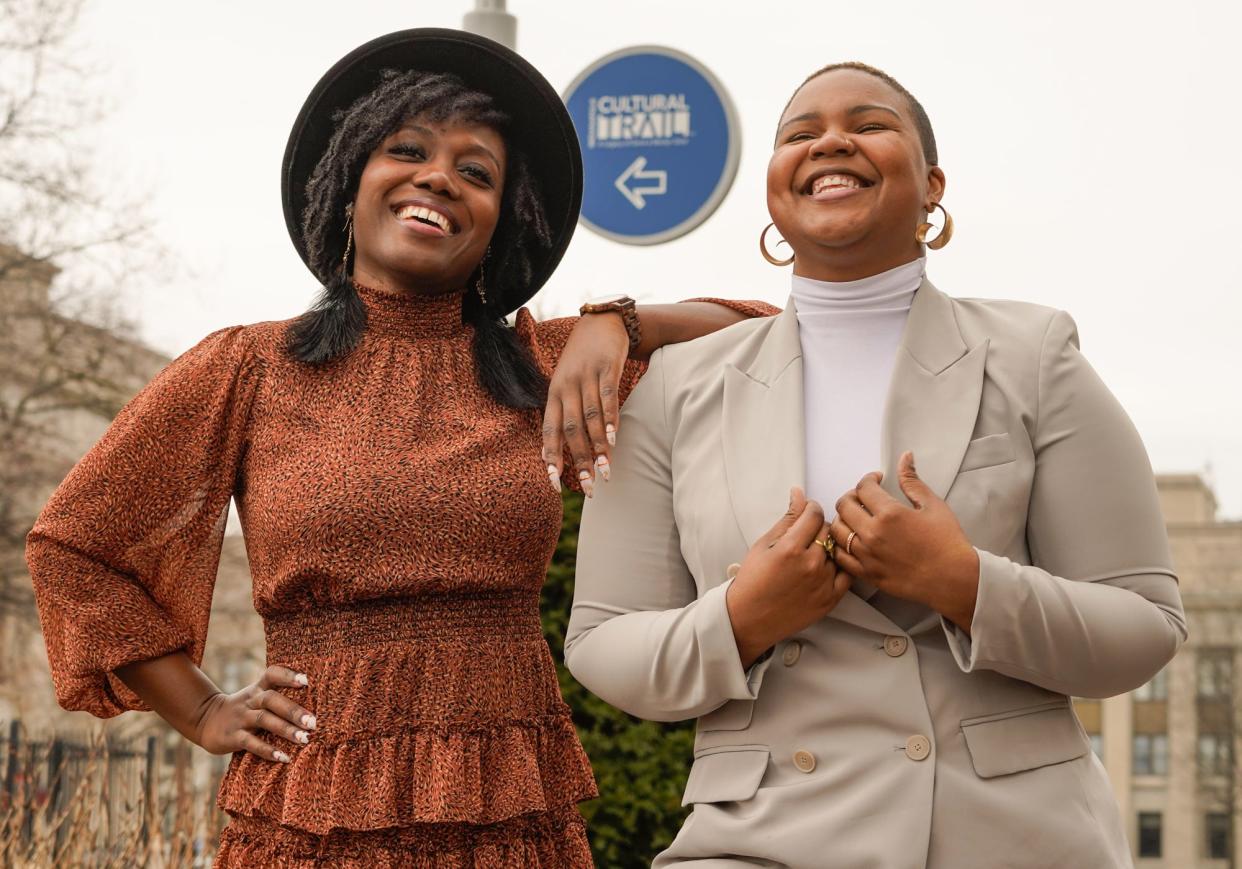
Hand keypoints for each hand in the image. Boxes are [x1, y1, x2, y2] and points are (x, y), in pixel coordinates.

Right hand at [194, 665, 316, 762]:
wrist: (205, 720)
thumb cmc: (243, 709)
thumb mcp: (255, 697)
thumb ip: (278, 697)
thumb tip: (314, 705)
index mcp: (257, 688)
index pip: (272, 674)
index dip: (288, 675)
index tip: (307, 681)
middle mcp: (250, 700)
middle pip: (272, 699)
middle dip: (293, 710)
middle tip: (313, 722)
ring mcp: (240, 718)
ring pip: (264, 720)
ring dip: (286, 730)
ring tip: (305, 739)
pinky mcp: (233, 737)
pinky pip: (251, 743)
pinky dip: (268, 750)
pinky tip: (284, 757)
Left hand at [541, 313, 629, 497]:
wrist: (601, 322)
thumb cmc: (582, 361)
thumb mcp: (566, 384)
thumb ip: (564, 414)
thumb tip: (559, 452)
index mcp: (553, 394)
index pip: (549, 430)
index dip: (551, 457)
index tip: (554, 484)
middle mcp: (566, 386)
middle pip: (571, 429)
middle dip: (579, 461)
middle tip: (589, 487)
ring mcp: (586, 377)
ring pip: (590, 418)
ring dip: (598, 448)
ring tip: (606, 471)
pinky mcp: (606, 368)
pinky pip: (607, 398)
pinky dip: (610, 420)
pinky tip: (613, 440)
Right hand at [726, 487, 849, 666]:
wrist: (750, 618)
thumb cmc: (753, 581)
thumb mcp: (764, 544)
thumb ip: (787, 519)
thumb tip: (799, 495)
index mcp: (790, 548)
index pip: (815, 514)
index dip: (810, 508)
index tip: (807, 512)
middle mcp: (810, 565)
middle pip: (828, 530)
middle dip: (818, 527)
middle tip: (806, 535)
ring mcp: (823, 583)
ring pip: (837, 549)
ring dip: (828, 546)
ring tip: (811, 554)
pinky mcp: (831, 599)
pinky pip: (847, 572)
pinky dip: (839, 565)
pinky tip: (825, 565)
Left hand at [830, 452, 979, 631]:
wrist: (953, 579)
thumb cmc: (947, 542)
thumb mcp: (933, 505)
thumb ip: (912, 481)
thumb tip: (905, 458)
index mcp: (890, 514)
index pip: (863, 487)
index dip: (868, 479)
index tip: (876, 480)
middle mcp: (873, 533)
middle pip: (844, 506)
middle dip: (852, 495)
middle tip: (863, 497)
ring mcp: (867, 555)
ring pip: (837, 530)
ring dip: (843, 519)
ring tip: (856, 517)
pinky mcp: (866, 573)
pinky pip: (840, 556)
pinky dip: (840, 545)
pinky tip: (852, 539)